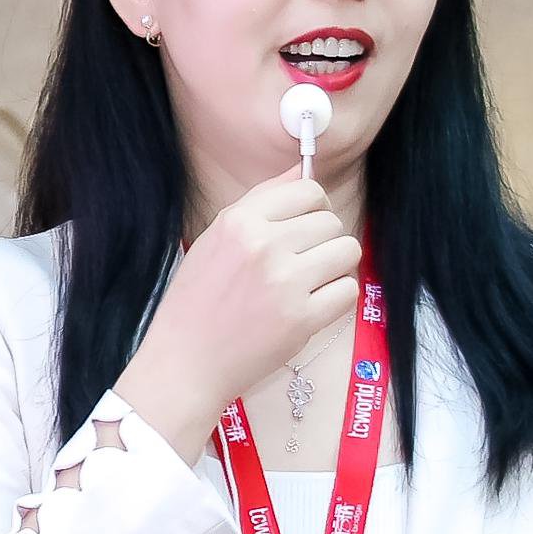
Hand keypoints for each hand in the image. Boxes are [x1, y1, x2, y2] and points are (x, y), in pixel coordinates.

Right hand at [109, 177, 359, 457]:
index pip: (308, 191)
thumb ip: (259, 202)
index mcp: (239, 221)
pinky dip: (335, 298)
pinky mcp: (302, 318)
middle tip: (300, 265)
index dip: (314, 208)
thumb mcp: (214, 239)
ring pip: (347, 252)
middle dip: (322, 242)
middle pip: (331, 223)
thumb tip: (302, 170)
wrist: (184, 363)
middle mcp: (263, 245)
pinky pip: (348, 290)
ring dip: (334, 267)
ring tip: (309, 284)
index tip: (304, 228)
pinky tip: (311, 307)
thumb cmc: (196, 302)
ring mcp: (285, 282)